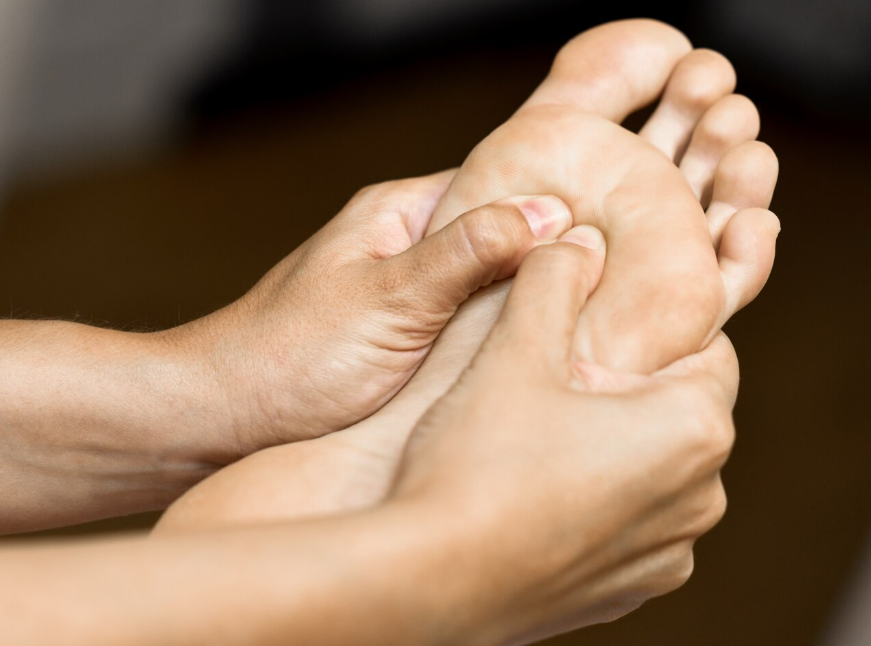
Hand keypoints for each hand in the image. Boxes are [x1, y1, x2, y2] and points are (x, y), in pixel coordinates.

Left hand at [167, 173, 574, 454]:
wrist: (222, 419)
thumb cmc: (290, 356)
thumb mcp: (389, 298)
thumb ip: (467, 253)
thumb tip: (549, 211)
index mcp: (400, 213)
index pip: (498, 184)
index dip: (555, 205)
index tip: (612, 232)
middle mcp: (406, 247)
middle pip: (498, 238)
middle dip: (547, 260)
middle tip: (611, 289)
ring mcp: (406, 296)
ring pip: (485, 288)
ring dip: (522, 305)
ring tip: (584, 327)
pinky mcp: (404, 343)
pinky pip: (466, 330)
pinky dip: (496, 340)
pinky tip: (528, 360)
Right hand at [391, 237, 738, 643]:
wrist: (426, 579)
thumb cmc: (477, 462)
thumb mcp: (512, 350)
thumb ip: (552, 281)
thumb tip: (576, 240)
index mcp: (691, 428)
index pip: (708, 350)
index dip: (656, 328)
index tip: (606, 322)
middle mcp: (697, 499)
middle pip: (678, 414)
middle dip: (632, 388)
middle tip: (562, 374)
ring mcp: (662, 556)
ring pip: (653, 473)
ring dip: (616, 448)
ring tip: (541, 434)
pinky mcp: (622, 594)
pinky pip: (626, 528)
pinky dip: (596, 503)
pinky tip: (533, 491)